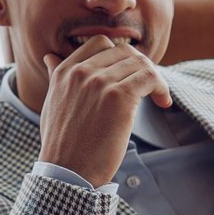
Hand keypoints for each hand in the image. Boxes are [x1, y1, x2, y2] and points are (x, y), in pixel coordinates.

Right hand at [37, 36, 172, 187]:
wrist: (68, 172)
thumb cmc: (62, 143)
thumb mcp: (52, 103)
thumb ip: (56, 76)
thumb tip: (50, 57)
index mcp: (64, 71)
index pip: (100, 42)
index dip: (120, 56)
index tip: (128, 75)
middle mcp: (81, 72)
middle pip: (124, 51)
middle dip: (140, 66)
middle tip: (148, 87)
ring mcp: (99, 83)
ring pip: (140, 63)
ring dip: (154, 78)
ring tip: (158, 97)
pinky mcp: (119, 97)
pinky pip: (150, 78)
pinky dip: (162, 88)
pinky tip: (163, 103)